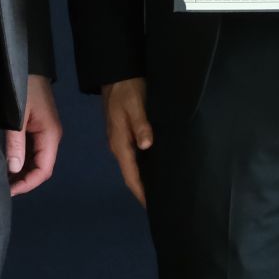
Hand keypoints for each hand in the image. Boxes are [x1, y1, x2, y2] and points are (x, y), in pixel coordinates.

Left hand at [5, 74, 61, 196]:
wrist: (27, 65)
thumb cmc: (24, 88)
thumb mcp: (17, 116)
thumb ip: (15, 143)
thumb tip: (13, 170)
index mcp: (51, 135)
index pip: (44, 170)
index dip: (27, 184)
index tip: (8, 192)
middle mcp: (51, 136)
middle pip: (41, 168)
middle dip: (23, 181)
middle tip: (1, 189)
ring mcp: (44, 132)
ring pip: (36, 160)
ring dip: (21, 172)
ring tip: (2, 180)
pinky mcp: (37, 127)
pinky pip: (31, 150)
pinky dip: (21, 160)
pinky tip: (6, 165)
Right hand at [101, 77, 151, 205]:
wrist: (116, 72)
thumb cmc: (126, 88)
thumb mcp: (135, 104)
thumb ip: (141, 125)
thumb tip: (147, 146)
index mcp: (119, 142)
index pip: (131, 175)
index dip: (141, 191)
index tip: (152, 207)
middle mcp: (118, 145)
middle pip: (131, 174)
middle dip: (143, 189)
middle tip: (162, 201)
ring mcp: (120, 139)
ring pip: (133, 164)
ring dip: (144, 177)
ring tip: (161, 187)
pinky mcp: (125, 132)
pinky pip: (134, 154)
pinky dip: (144, 164)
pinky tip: (156, 164)